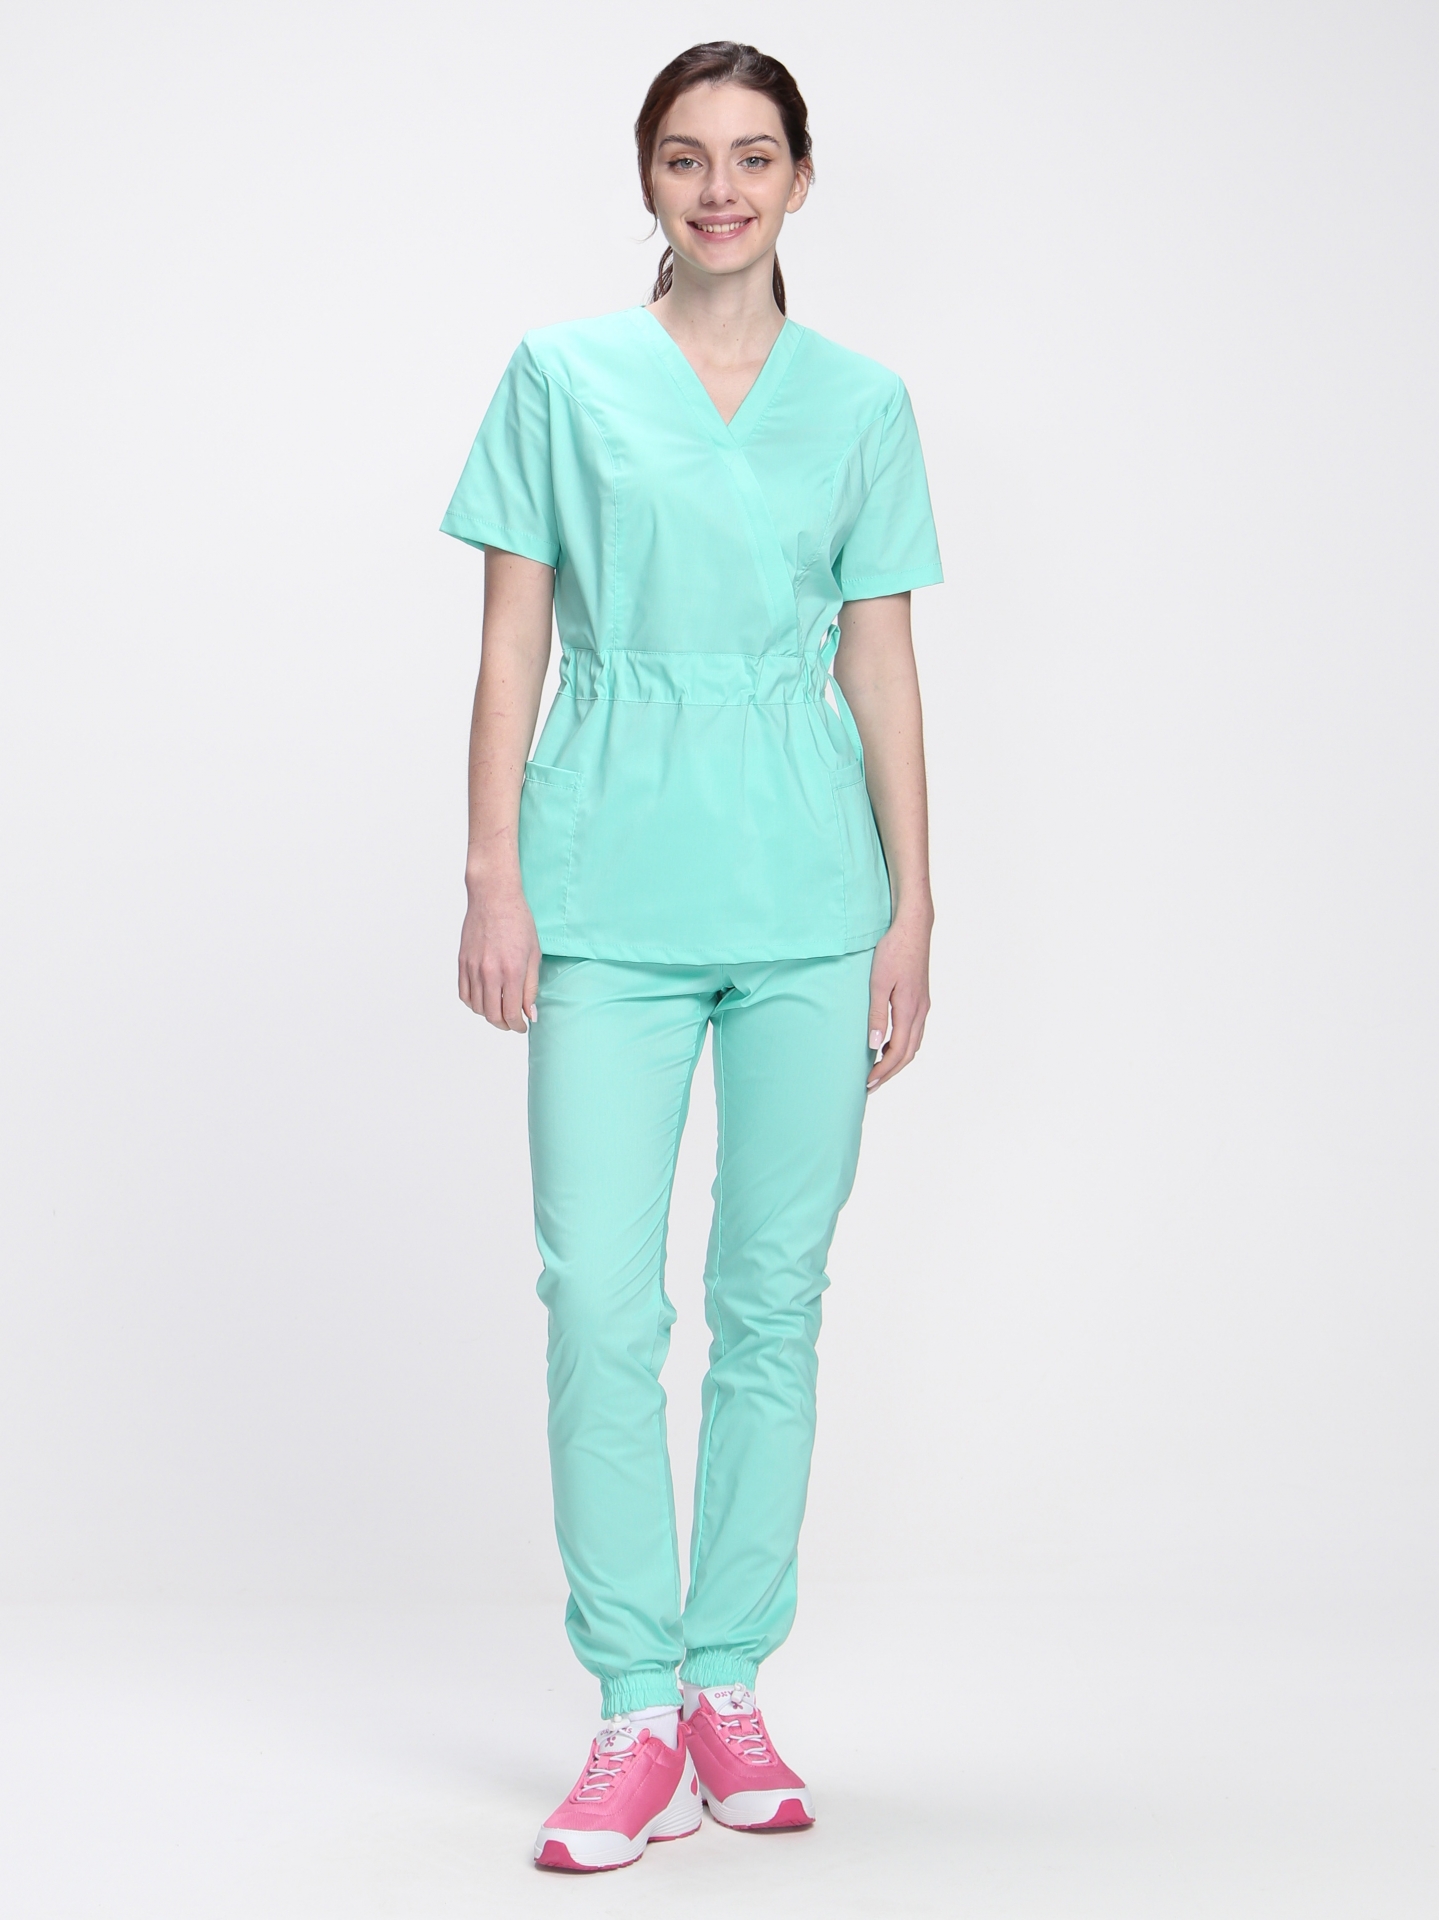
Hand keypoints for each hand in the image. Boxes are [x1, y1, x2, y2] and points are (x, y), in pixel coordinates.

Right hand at [458, 874, 540, 1031]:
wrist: (494, 898)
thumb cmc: (518, 921)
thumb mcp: (534, 954)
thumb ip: (531, 987)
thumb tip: (530, 1013)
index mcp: (511, 971)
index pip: (512, 1013)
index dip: (518, 1025)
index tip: (523, 1026)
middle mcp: (490, 972)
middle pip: (492, 1015)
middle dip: (504, 1025)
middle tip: (512, 1023)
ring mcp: (473, 968)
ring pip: (477, 1007)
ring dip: (489, 1015)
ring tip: (500, 1011)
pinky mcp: (462, 962)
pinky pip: (463, 994)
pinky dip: (473, 1004)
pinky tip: (484, 1000)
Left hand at [866, 909, 931, 1090]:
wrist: (913, 927)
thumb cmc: (893, 951)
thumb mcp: (878, 983)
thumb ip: (876, 1015)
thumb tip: (874, 1046)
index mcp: (910, 1010)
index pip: (898, 1052)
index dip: (884, 1071)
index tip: (868, 1082)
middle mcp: (921, 1012)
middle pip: (908, 1053)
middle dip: (890, 1072)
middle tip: (871, 1085)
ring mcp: (923, 1005)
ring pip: (913, 1044)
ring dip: (897, 1060)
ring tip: (878, 1070)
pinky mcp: (921, 998)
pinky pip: (914, 1031)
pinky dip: (902, 1045)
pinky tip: (888, 1044)